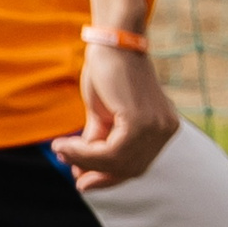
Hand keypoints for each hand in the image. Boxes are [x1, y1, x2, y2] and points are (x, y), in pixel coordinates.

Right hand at [52, 43, 179, 187]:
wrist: (112, 42)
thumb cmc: (109, 73)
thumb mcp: (104, 115)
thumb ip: (99, 142)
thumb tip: (79, 173)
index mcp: (163, 127)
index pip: (137, 165)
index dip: (109, 178)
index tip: (83, 184)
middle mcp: (166, 129)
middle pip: (129, 168)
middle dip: (95, 171)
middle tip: (66, 164)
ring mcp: (156, 126)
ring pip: (117, 162)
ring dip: (84, 160)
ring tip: (61, 149)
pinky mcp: (140, 121)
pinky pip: (110, 151)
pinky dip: (85, 153)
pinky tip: (66, 145)